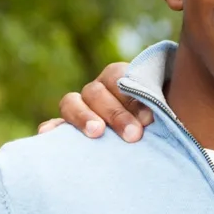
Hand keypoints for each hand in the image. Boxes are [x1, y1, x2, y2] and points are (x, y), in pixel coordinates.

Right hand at [35, 61, 153, 141]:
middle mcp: (98, 90)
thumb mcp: (166, 109)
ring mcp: (80, 108)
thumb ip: (162, 106)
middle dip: (115, 114)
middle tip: (134, 135)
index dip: (131, 96)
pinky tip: (48, 136)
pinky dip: (51, 128)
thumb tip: (160, 114)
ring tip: (97, 132)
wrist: (162, 136)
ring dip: (83, 117)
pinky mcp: (68, 128)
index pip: (118, 78)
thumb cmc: (164, 121)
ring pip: (71, 103)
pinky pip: (55, 125)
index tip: (149, 119)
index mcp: (120, 78)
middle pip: (96, 93)